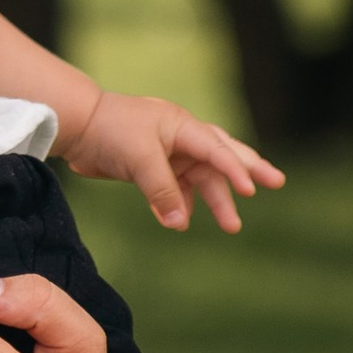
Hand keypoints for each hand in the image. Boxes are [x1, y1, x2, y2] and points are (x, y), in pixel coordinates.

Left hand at [60, 89, 283, 232]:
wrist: (75, 126)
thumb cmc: (110, 131)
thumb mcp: (140, 159)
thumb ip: (162, 191)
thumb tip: (180, 224)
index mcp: (182, 126)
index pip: (217, 149)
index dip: (235, 169)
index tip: (251, 190)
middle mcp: (180, 137)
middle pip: (221, 155)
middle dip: (248, 171)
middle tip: (277, 183)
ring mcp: (167, 152)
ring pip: (199, 178)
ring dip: (214, 200)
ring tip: (232, 225)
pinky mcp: (150, 167)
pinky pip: (173, 189)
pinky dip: (179, 205)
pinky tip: (181, 221)